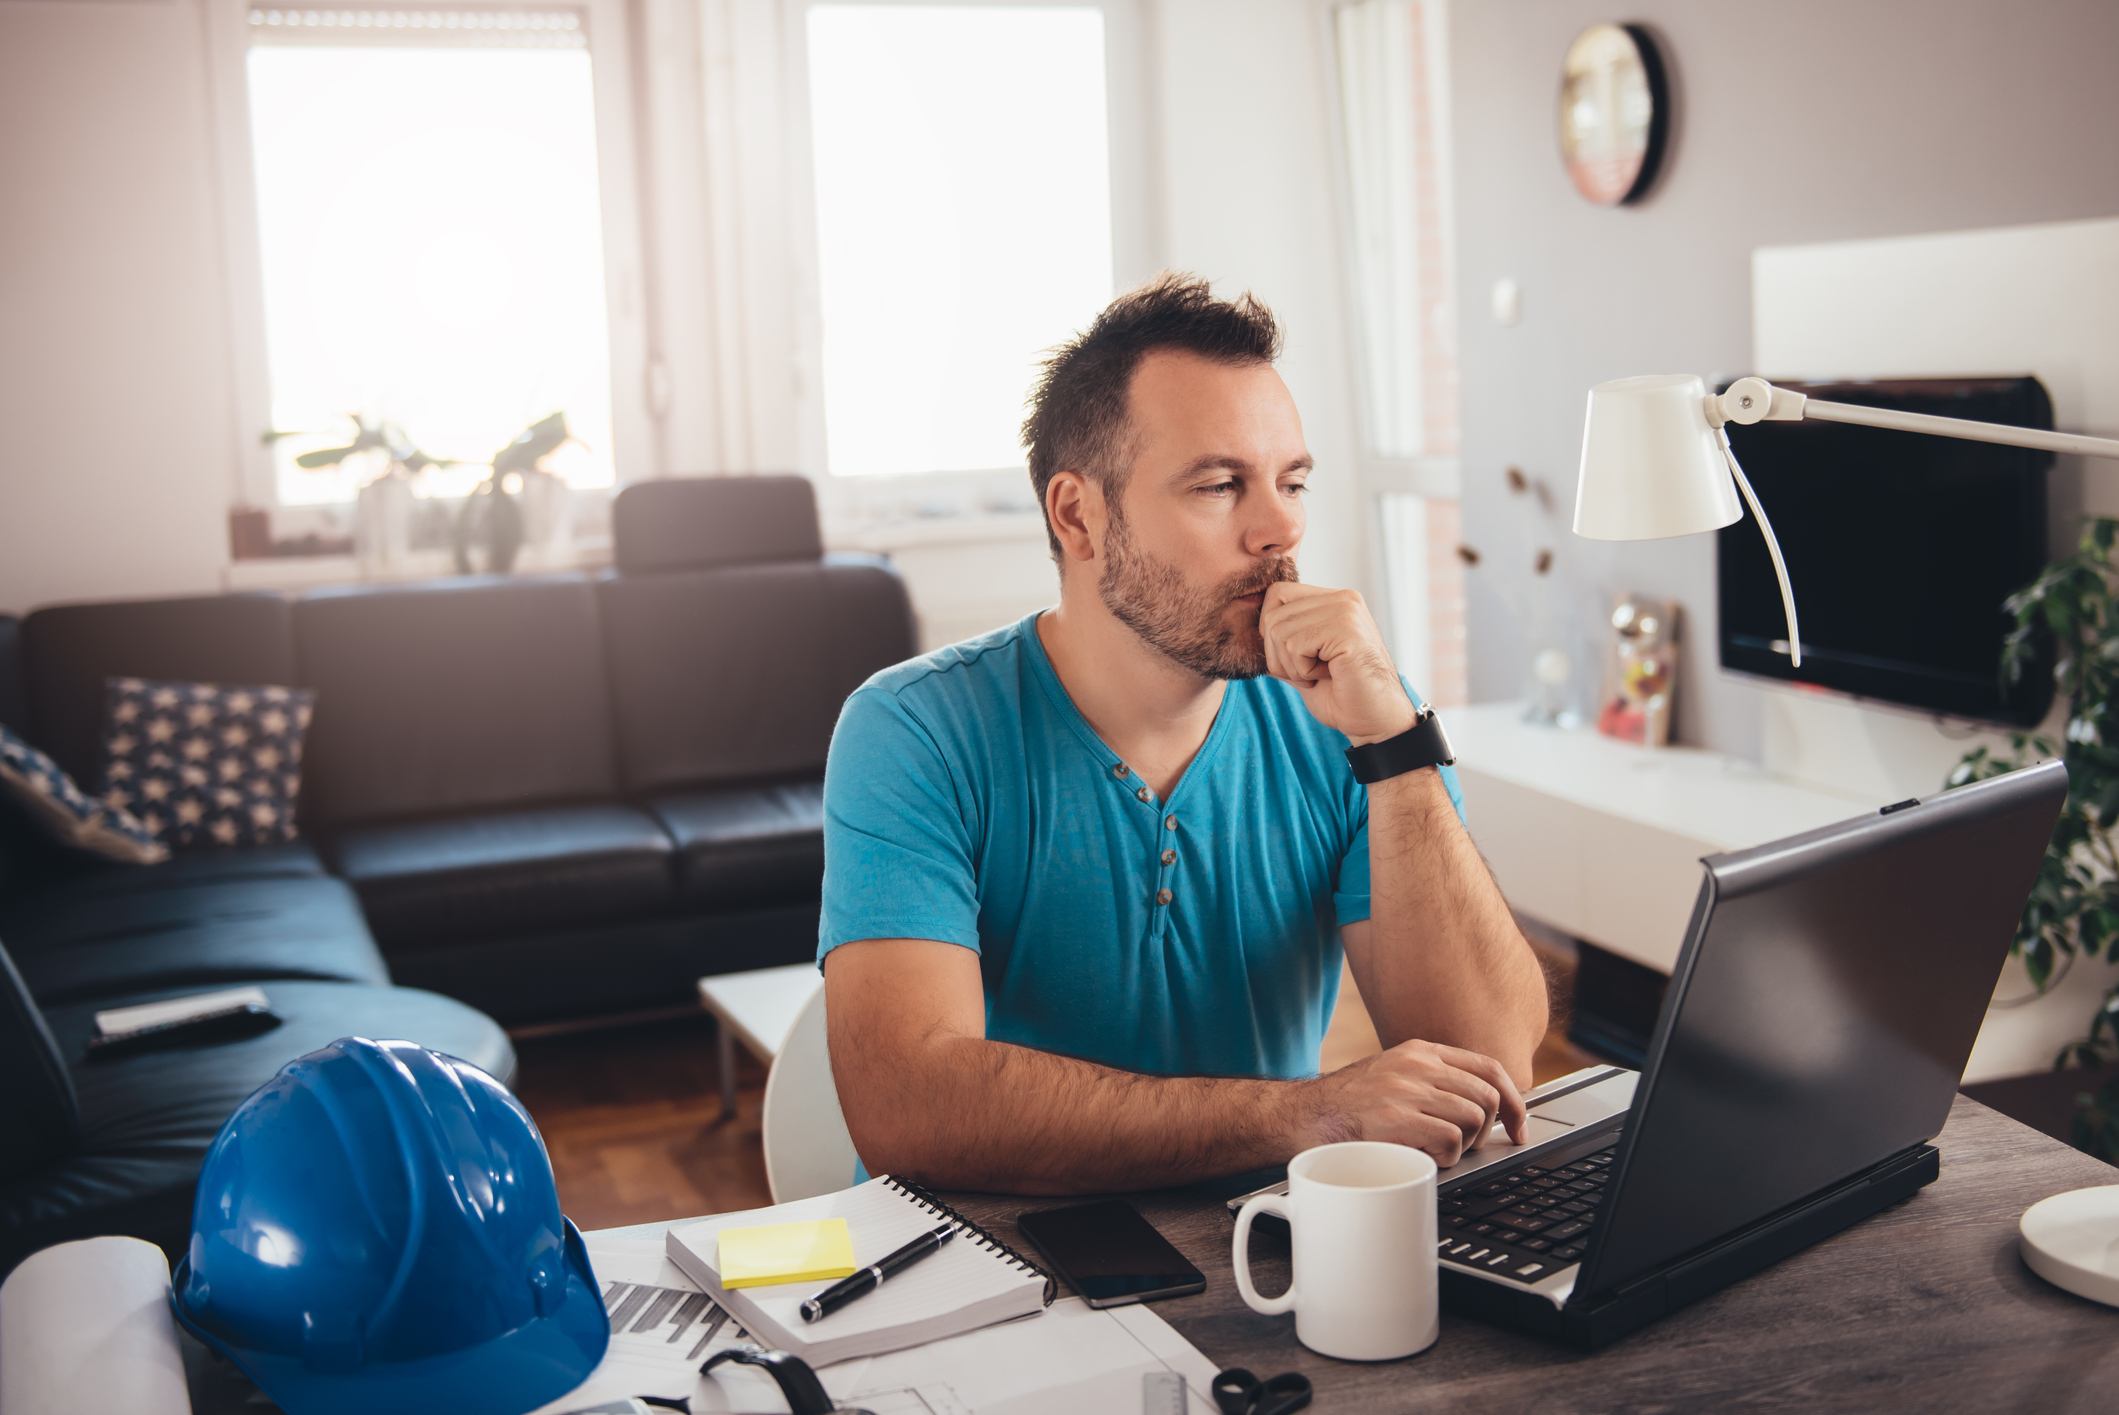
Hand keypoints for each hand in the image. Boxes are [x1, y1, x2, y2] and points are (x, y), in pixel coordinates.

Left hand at [1258, 583, 1416, 744]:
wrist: (1376, 722)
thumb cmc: (1342, 696)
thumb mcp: (1302, 661)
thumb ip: (1283, 639)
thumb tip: (1252, 628)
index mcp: (1334, 600)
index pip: (1276, 594)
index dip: (1271, 631)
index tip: (1297, 659)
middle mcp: (1343, 598)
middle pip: (1272, 613)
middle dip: (1278, 654)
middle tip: (1309, 673)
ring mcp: (1346, 611)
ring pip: (1278, 630)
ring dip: (1292, 666)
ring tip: (1321, 675)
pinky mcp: (1347, 630)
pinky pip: (1294, 645)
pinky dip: (1303, 671)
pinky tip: (1329, 676)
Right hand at [1293, 1039, 1528, 1168]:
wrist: (1300, 1117)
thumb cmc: (1346, 1107)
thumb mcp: (1393, 1076)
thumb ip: (1432, 1081)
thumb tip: (1483, 1106)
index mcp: (1420, 1051)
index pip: (1488, 1067)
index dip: (1514, 1101)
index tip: (1518, 1126)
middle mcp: (1417, 1064)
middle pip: (1487, 1097)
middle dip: (1486, 1130)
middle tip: (1464, 1146)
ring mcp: (1406, 1089)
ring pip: (1473, 1119)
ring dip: (1463, 1146)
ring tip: (1434, 1150)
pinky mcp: (1396, 1117)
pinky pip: (1451, 1142)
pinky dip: (1445, 1158)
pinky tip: (1421, 1157)